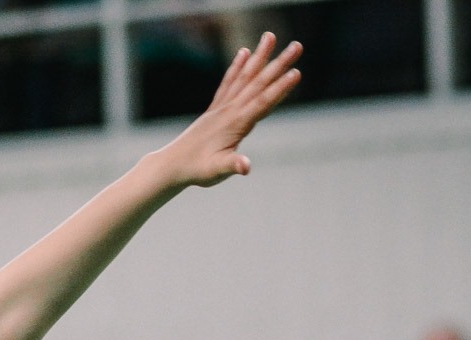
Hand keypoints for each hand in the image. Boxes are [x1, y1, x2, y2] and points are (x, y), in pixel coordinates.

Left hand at [155, 33, 301, 188]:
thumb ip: (232, 166)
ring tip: (270, 36)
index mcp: (236, 124)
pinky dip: (238, 66)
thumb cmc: (197, 170)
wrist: (173, 165)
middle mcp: (230, 110)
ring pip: (245, 76)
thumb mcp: (216, 172)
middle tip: (297, 46)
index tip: (296, 72)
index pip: (262, 102)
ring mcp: (222, 107)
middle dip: (279, 64)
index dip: (280, 88)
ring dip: (260, 56)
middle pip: (258, 83)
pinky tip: (245, 52)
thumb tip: (246, 167)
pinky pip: (229, 82)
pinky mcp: (216, 108)